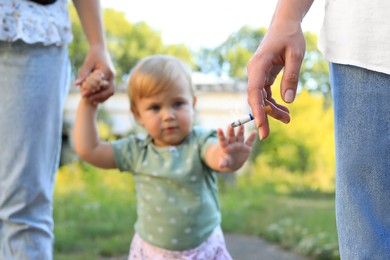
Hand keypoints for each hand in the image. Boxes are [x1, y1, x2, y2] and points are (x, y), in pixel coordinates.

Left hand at [74, 45, 115, 103]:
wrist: (101, 50)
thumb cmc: (93, 56)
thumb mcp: (87, 64)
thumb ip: (83, 74)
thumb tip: (76, 85)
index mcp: (106, 70)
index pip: (99, 83)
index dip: (92, 90)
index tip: (83, 94)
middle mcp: (112, 75)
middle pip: (109, 90)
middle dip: (99, 96)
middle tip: (88, 100)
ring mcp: (113, 78)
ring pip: (111, 92)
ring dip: (102, 98)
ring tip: (92, 102)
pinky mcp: (112, 80)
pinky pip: (110, 91)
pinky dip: (104, 96)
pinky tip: (96, 99)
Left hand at [217, 125, 255, 171]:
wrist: (234, 162)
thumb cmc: (227, 161)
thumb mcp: (225, 162)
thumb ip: (223, 163)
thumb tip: (221, 166)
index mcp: (225, 146)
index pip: (222, 140)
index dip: (221, 135)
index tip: (219, 129)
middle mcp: (232, 143)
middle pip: (231, 136)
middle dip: (231, 131)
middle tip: (230, 125)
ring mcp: (239, 144)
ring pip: (240, 136)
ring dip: (241, 131)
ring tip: (241, 125)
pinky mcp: (246, 147)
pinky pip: (249, 141)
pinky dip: (252, 137)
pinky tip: (254, 132)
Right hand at [247, 19, 304, 139]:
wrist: (284, 25)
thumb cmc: (290, 36)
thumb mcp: (296, 55)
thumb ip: (291, 77)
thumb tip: (288, 101)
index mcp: (259, 65)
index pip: (254, 91)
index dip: (257, 110)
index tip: (261, 125)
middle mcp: (254, 71)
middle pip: (256, 98)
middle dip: (264, 115)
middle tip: (270, 133)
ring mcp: (257, 74)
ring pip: (261, 98)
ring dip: (272, 110)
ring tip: (288, 119)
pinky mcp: (263, 75)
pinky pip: (265, 93)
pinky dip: (274, 102)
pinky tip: (284, 109)